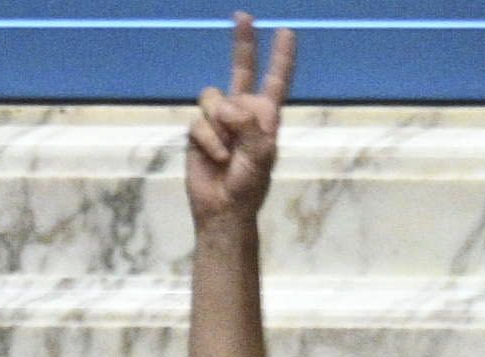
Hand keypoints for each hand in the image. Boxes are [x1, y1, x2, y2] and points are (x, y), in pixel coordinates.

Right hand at [185, 17, 299, 230]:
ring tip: (226, 150)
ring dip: (219, 122)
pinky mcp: (198, 133)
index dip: (281, 57)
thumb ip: (250, 126)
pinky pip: (200, 123)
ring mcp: (219, 121)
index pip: (275, 80)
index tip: (286, 32)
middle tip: (243, 15)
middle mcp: (242, 111)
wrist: (222, 209)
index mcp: (266, 116)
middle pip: (241, 69)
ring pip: (213, 97)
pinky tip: (215, 158)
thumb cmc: (249, 185)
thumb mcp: (260, 155)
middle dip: (243, 43)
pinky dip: (209, 141)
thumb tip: (229, 107)